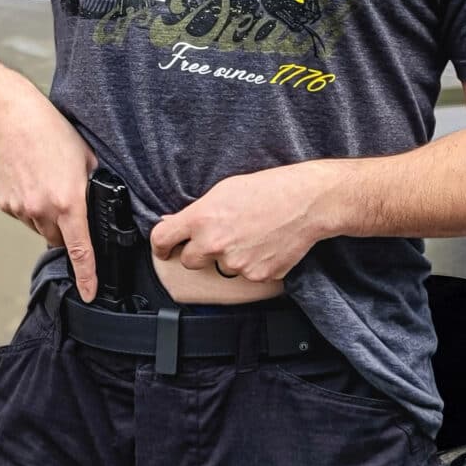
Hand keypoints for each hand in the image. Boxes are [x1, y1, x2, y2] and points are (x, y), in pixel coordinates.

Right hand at [0, 90, 99, 301]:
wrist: (10, 118)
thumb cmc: (52, 132)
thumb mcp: (86, 157)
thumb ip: (94, 186)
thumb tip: (103, 203)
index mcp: (68, 201)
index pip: (81, 249)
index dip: (87, 276)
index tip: (90, 293)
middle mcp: (42, 210)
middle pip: (58, 239)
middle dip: (65, 229)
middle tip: (66, 202)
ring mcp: (20, 209)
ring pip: (39, 227)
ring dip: (46, 216)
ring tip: (45, 182)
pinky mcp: (5, 203)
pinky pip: (22, 215)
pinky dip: (28, 205)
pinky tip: (29, 179)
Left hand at [150, 162, 334, 282]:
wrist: (306, 202)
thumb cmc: (267, 189)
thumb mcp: (224, 190)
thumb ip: (197, 211)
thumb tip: (174, 222)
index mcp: (201, 218)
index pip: (162, 239)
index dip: (160, 247)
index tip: (164, 251)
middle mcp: (214, 243)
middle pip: (189, 261)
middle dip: (199, 252)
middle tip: (220, 237)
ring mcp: (235, 263)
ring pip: (221, 268)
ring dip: (230, 257)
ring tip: (251, 235)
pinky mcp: (256, 276)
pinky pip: (246, 274)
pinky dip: (253, 264)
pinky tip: (265, 245)